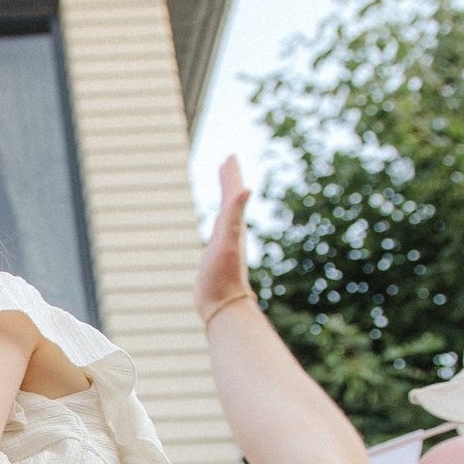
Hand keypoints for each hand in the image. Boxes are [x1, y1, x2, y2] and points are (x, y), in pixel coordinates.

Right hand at [195, 155, 254, 323]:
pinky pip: (218, 232)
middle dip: (229, 181)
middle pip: (232, 201)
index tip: (230, 157)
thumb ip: (234, 214)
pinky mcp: (217, 257)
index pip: (233, 194)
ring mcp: (225, 245)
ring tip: (226, 191)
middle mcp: (232, 233)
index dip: (231, 175)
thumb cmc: (222, 275)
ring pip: (227, 216)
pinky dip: (218, 223)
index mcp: (234, 225)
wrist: (223, 305)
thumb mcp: (226, 240)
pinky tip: (217, 227)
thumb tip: (245, 188)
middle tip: (227, 163)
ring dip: (226, 200)